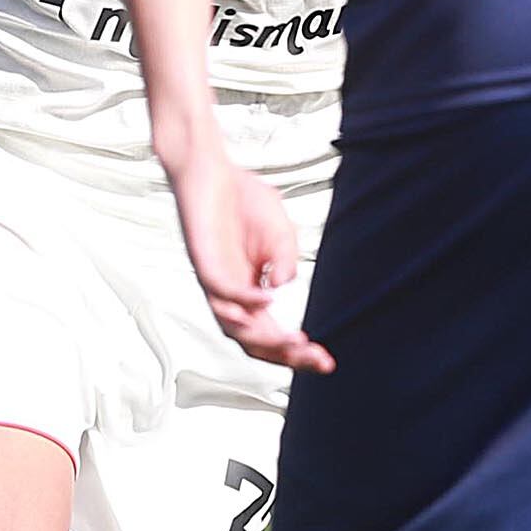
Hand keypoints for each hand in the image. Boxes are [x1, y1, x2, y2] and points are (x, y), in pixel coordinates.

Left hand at [164, 140, 327, 372]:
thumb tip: (285, 285)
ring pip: (231, 324)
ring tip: (292, 341)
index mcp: (249, 292)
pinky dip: (243, 298)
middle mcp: (230, 293)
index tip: (327, 361)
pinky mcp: (203, 258)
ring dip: (262, 336)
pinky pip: (220, 287)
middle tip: (314, 358)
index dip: (296, 352)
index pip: (270, 335)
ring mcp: (214, 278)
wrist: (211, 168)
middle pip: (252, 341)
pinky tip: (268, 298)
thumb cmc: (242, 201)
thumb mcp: (279, 234)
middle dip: (284, 355)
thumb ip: (285, 260)